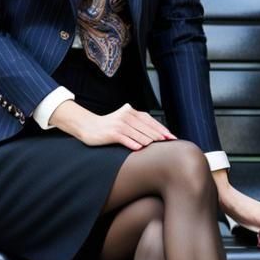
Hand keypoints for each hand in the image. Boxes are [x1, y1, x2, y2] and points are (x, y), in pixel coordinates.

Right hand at [52, 100, 175, 150]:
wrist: (88, 127)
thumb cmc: (109, 126)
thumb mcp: (124, 121)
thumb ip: (138, 124)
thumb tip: (158, 134)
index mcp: (131, 112)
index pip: (150, 121)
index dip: (162, 129)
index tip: (171, 137)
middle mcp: (126, 116)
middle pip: (146, 128)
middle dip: (158, 136)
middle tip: (168, 143)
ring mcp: (119, 124)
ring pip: (138, 134)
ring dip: (149, 141)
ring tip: (157, 147)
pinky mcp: (112, 133)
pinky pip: (126, 139)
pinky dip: (134, 144)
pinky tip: (140, 148)